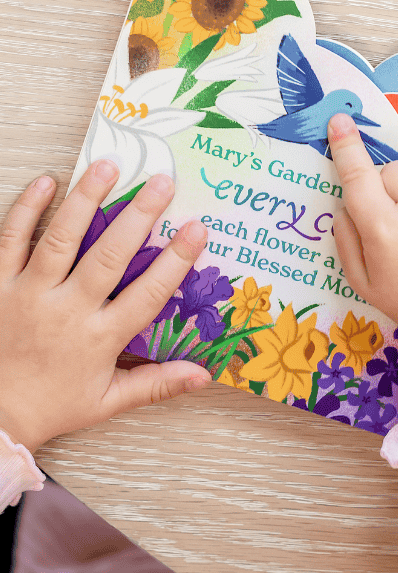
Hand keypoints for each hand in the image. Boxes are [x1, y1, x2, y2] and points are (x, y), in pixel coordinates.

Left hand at [0, 162, 210, 453]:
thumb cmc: (50, 406)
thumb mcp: (108, 401)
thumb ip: (157, 385)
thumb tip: (204, 375)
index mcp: (99, 338)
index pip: (148, 294)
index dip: (176, 260)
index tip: (198, 229)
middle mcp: (67, 310)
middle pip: (109, 255)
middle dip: (139, 215)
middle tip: (162, 182)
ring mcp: (28, 294)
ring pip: (61, 237)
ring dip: (86, 199)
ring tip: (107, 166)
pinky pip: (10, 239)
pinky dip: (26, 209)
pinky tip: (46, 183)